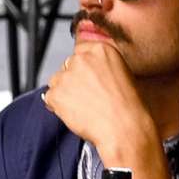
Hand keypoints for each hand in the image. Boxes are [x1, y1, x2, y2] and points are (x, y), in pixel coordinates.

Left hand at [41, 37, 154, 165]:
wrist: (123, 128)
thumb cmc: (127, 107)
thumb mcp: (121, 74)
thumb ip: (100, 67)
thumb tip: (84, 73)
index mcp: (101, 50)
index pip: (80, 52)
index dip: (82, 69)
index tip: (87, 79)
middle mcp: (82, 58)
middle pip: (67, 66)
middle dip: (73, 80)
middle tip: (87, 97)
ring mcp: (67, 75)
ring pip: (56, 81)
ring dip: (64, 93)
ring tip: (83, 107)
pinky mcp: (56, 93)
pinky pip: (50, 98)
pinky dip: (58, 107)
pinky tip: (76, 114)